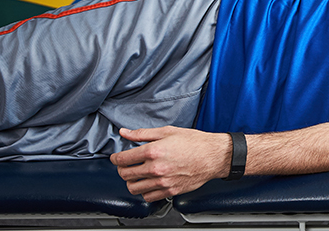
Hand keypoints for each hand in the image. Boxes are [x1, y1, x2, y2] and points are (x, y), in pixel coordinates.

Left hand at [110, 126, 231, 201]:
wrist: (213, 156)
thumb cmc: (194, 142)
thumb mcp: (168, 131)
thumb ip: (143, 133)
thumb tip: (125, 133)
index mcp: (154, 151)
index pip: (123, 159)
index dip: (115, 158)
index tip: (116, 158)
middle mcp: (156, 168)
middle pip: (125, 175)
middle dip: (122, 169)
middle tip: (127, 165)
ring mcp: (162, 181)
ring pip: (133, 188)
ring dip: (131, 181)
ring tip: (137, 174)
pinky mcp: (169, 191)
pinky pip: (147, 197)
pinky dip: (144, 191)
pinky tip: (149, 183)